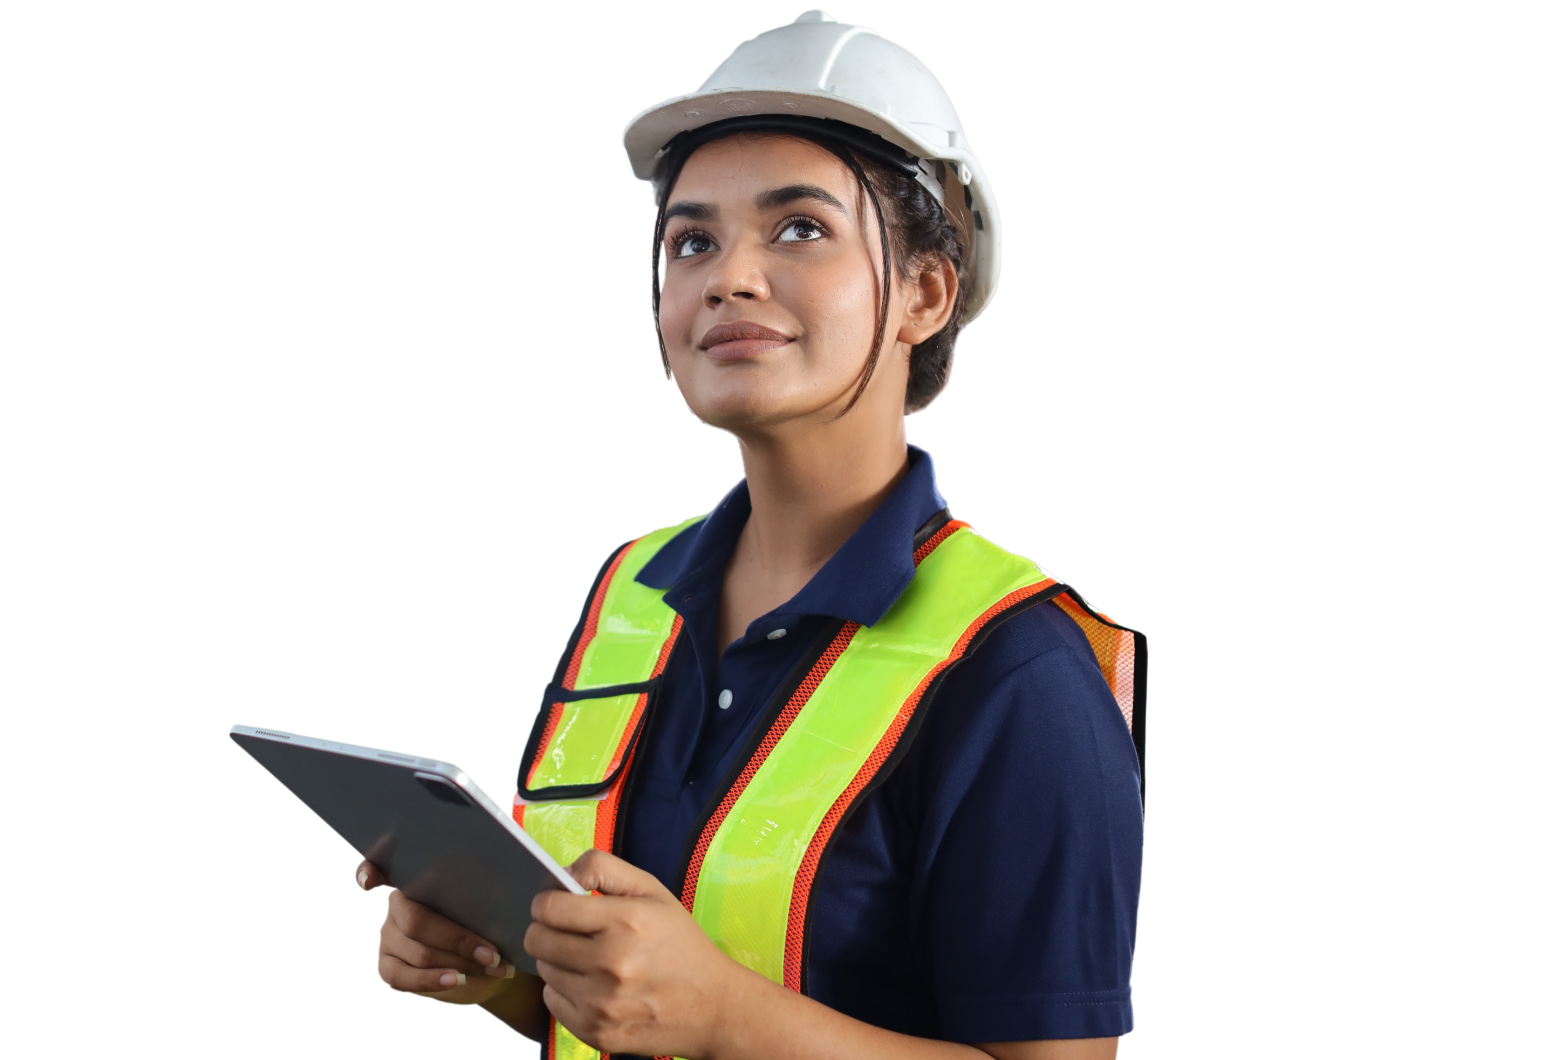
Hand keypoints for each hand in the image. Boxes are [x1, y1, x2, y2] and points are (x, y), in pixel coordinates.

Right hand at [355, 858, 520, 1005]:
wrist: (485, 964)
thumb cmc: (484, 926)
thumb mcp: (482, 908)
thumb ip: (474, 899)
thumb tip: (492, 896)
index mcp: (418, 881)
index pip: (383, 869)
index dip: (370, 870)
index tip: (367, 880)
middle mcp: (397, 906)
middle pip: (418, 922)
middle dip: (460, 940)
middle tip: (492, 953)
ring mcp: (388, 936)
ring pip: (421, 953)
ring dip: (461, 964)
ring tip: (493, 969)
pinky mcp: (386, 966)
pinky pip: (405, 977)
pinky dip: (436, 980)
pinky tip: (457, 980)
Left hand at [525, 848, 757, 1057]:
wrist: (713, 1007)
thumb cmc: (681, 944)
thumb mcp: (653, 891)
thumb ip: (604, 869)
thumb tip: (562, 874)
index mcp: (626, 922)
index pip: (550, 908)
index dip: (546, 901)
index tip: (554, 904)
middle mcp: (612, 964)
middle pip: (537, 940)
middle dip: (546, 930)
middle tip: (568, 931)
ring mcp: (602, 1003)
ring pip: (544, 971)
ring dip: (558, 961)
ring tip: (588, 959)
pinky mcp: (595, 1032)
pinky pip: (552, 1002)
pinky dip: (565, 991)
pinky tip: (591, 985)